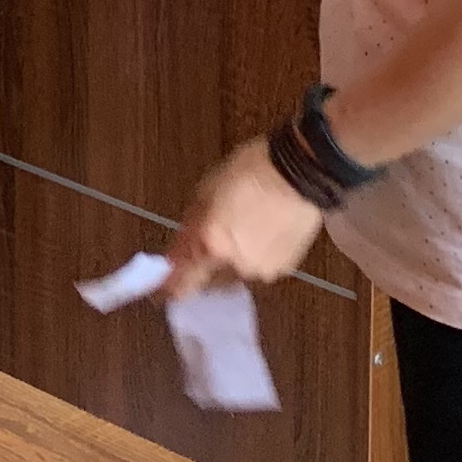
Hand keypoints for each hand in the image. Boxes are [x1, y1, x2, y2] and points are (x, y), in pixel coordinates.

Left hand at [168, 138, 322, 292]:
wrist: (300, 171)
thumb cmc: (249, 171)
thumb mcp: (206, 191)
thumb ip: (189, 227)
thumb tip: (176, 252)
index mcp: (211, 245)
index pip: (181, 283)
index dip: (168, 290)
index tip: (161, 291)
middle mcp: (235, 265)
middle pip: (210, 280)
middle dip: (207, 265)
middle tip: (214, 239)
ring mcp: (262, 269)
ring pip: (236, 273)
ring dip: (234, 259)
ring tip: (244, 228)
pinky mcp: (284, 267)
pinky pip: (260, 266)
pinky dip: (257, 255)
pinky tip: (263, 231)